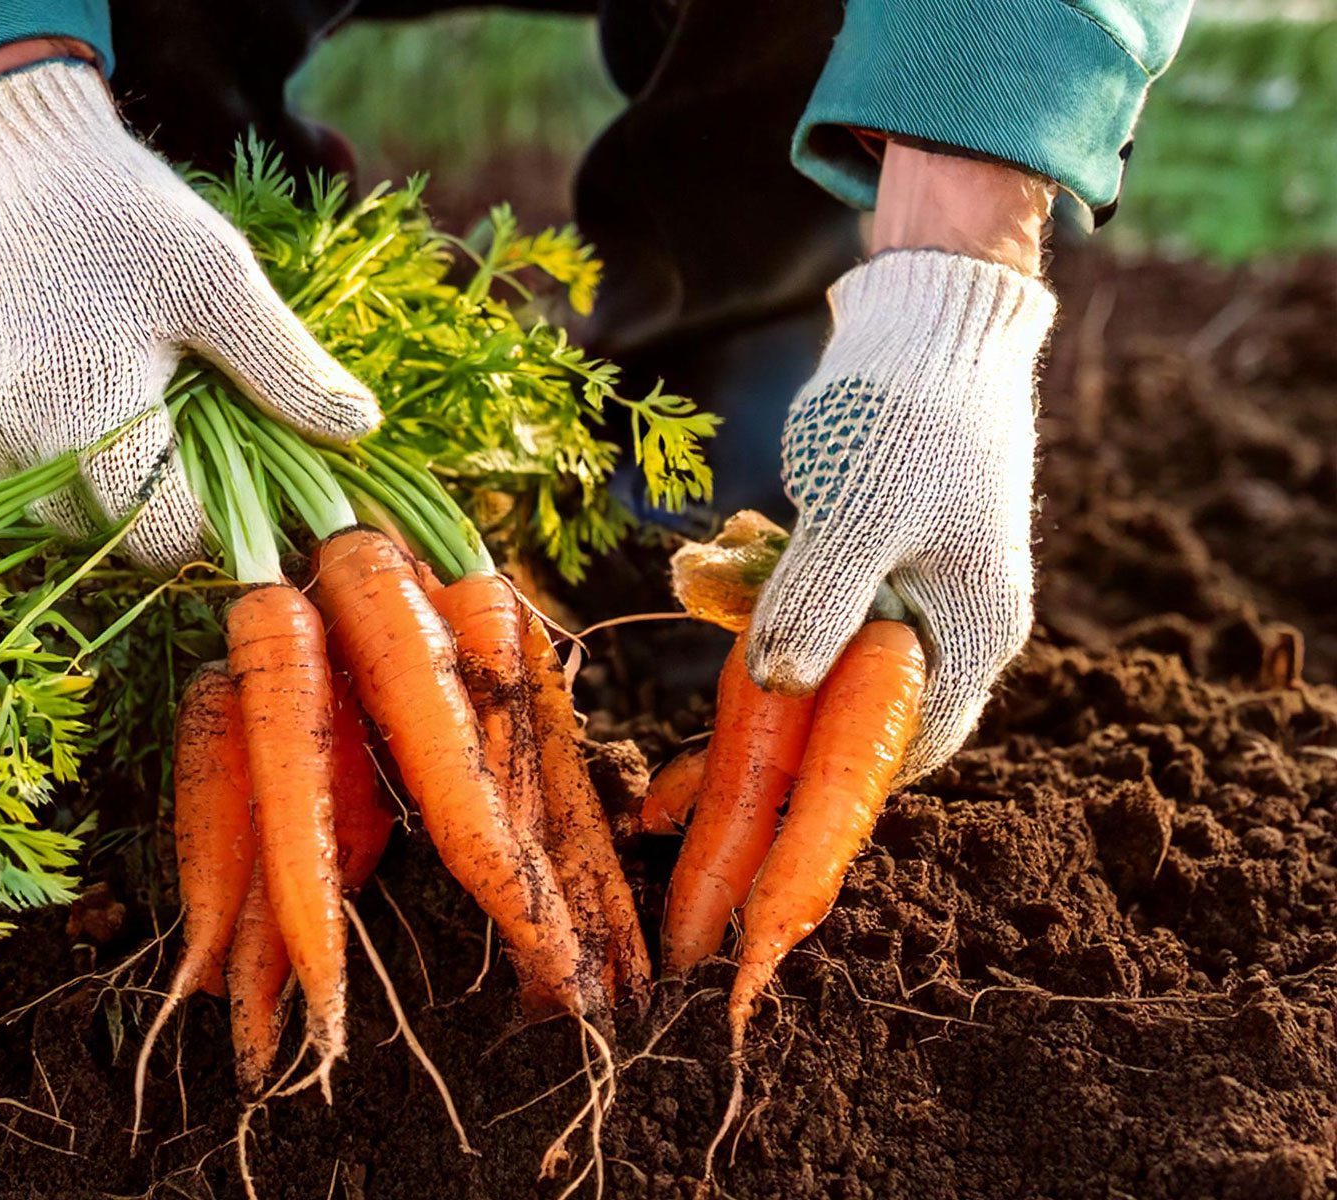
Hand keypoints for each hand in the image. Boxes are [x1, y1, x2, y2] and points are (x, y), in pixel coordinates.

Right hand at [0, 60, 379, 569]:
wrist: (9, 159)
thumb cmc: (124, 215)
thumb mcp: (221, 283)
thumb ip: (287, 368)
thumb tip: (363, 427)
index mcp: (91, 421)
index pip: (164, 538)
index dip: (216, 525)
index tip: (246, 484)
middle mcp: (22, 445)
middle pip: (113, 535)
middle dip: (164, 509)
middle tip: (199, 440)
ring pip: (65, 512)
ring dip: (111, 489)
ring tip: (147, 414)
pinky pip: (22, 475)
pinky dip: (64, 459)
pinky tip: (94, 399)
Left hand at [745, 244, 1056, 781]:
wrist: (925, 318)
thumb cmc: (907, 414)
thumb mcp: (857, 514)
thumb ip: (819, 602)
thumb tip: (780, 685)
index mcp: (973, 634)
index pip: (908, 745)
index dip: (830, 778)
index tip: (752, 790)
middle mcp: (953, 624)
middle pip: (864, 707)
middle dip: (784, 715)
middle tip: (697, 741)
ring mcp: (916, 586)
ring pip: (832, 650)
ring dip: (769, 646)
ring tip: (706, 620)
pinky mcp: (878, 550)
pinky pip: (819, 598)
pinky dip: (772, 594)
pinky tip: (721, 568)